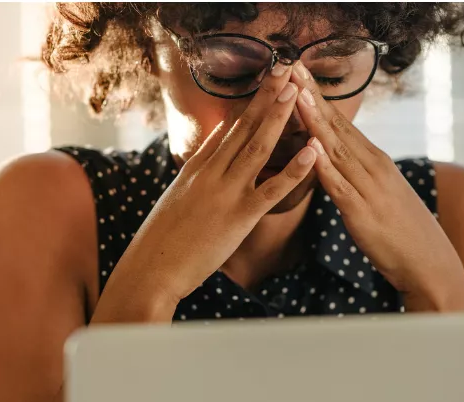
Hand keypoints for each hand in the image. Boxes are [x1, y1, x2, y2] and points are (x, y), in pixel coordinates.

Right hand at [92, 65, 316, 322]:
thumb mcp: (176, 200)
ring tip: (296, 91)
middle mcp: (211, 173)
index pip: (228, 129)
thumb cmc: (162, 242)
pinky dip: (295, 169)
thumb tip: (209, 154)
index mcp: (196, 168)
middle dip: (266, 97)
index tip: (266, 81)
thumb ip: (195, 175)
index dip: (249, 104)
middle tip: (286, 69)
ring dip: (279, 117)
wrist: (151, 269)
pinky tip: (313, 151)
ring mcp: (226, 192)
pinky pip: (273, 189)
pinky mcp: (239, 216)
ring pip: (258, 147)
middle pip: (243, 127)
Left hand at [289, 63, 463, 310]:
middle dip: (312, 96)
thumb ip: (357, 174)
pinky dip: (325, 167)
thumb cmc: (401, 232)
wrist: (429, 264)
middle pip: (337, 127)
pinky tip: (311, 150)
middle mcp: (374, 168)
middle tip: (290, 66)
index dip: (317, 96)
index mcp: (375, 161)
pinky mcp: (363, 214)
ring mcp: (369, 189)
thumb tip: (335, 159)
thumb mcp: (379, 193)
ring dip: (315, 121)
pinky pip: (340, 187)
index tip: (298, 71)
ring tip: (297, 95)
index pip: (341, 123)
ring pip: (337, 150)